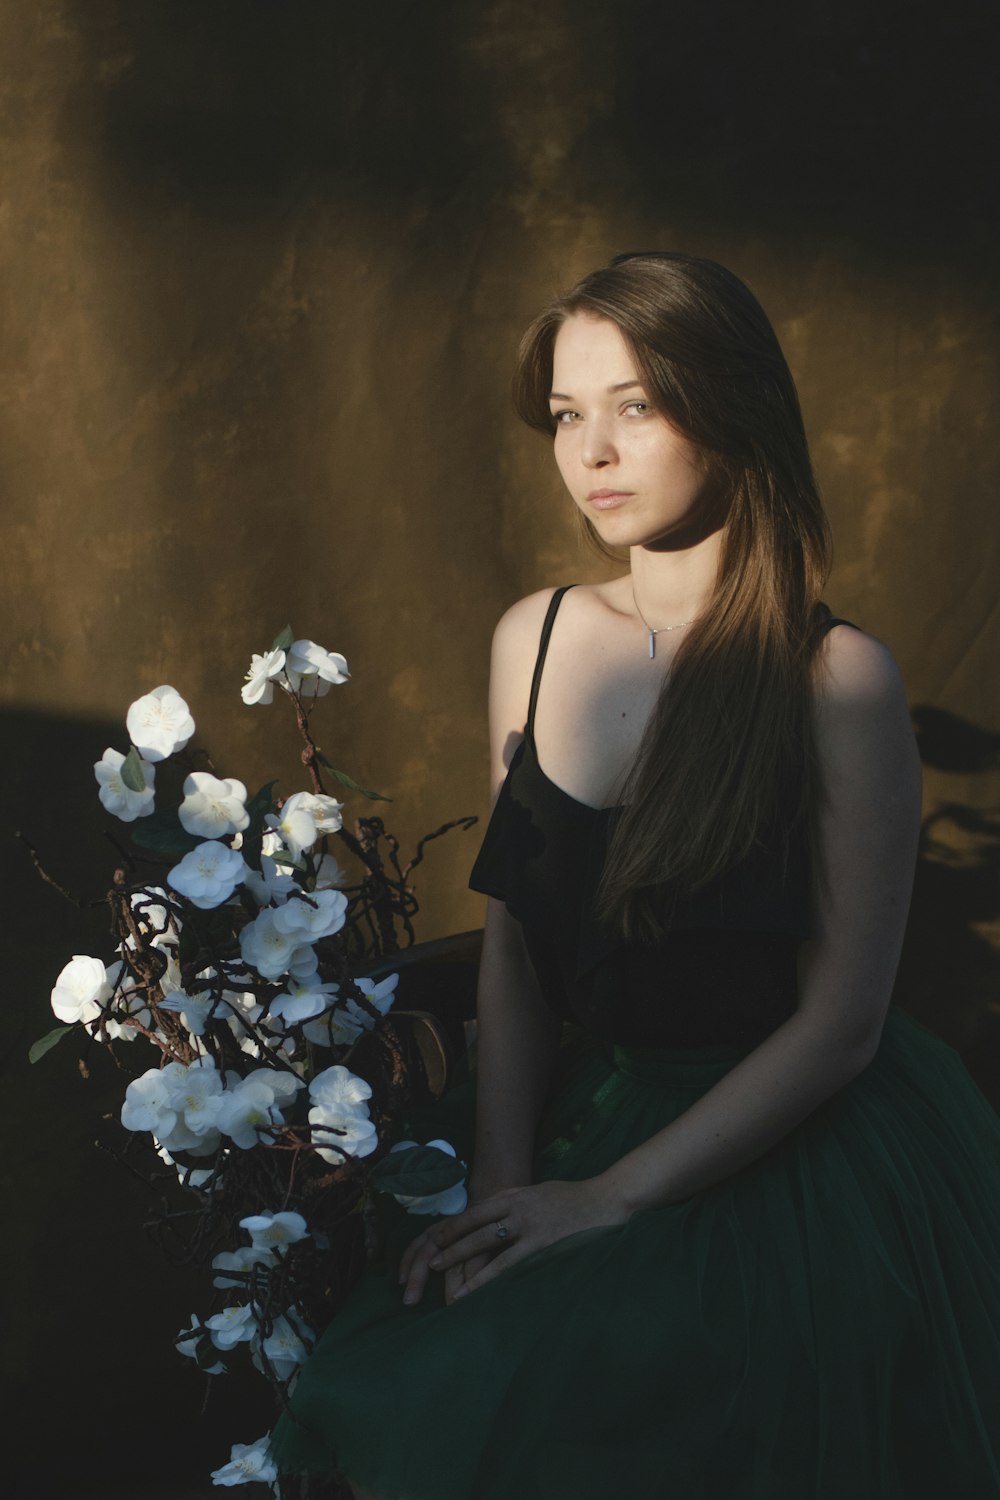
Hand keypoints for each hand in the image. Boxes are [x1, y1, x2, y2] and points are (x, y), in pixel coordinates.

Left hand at [401, 1178, 630, 1305]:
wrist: (605, 1200)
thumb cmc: (574, 1197)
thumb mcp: (539, 1190)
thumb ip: (517, 1198)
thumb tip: (495, 1205)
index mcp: (516, 1195)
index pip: (476, 1211)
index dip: (454, 1225)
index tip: (435, 1238)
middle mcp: (518, 1209)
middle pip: (475, 1228)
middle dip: (451, 1246)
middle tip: (431, 1262)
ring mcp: (530, 1228)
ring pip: (488, 1247)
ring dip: (465, 1266)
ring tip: (448, 1284)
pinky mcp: (543, 1247)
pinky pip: (510, 1265)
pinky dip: (491, 1279)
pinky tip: (478, 1292)